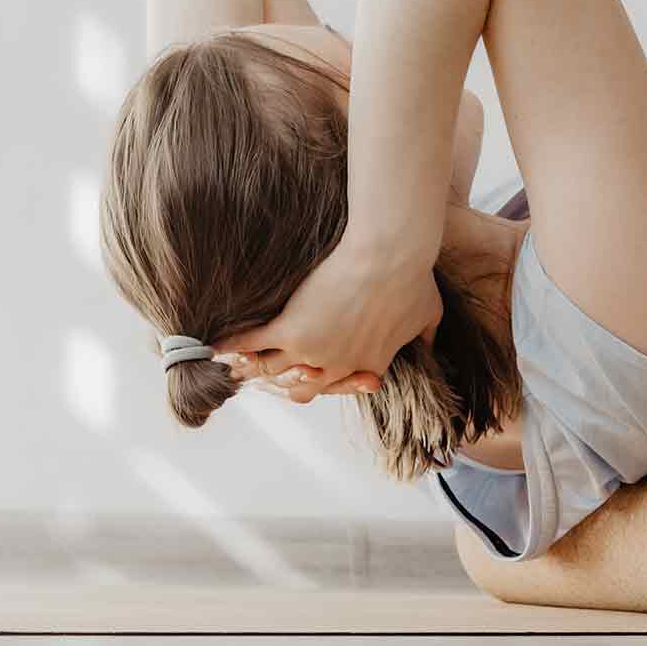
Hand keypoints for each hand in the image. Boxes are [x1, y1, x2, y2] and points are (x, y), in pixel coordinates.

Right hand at [208, 233, 442, 403]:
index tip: (307, 369)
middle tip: (269, 367)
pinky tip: (214, 345)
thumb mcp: (429, 316)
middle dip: (285, 381)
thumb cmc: (414, 278)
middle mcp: (337, 368)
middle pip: (299, 391)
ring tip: (237, 359)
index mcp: (369, 368)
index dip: (321, 380)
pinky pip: (250, 345)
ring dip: (254, 366)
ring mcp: (311, 352)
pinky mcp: (289, 329)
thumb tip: (432, 349)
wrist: (391, 254)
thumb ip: (426, 339)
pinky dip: (230, 346)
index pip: (336, 388)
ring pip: (270, 373)